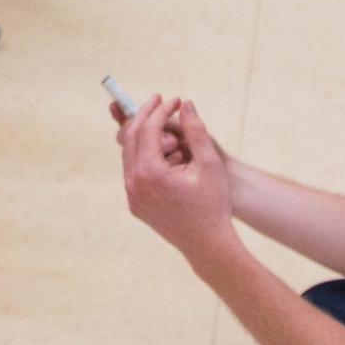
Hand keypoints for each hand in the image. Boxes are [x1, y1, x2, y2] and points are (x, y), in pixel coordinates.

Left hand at [118, 97, 233, 259]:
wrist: (209, 245)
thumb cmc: (213, 204)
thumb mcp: (209, 163)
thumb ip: (195, 130)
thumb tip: (185, 104)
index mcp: (150, 172)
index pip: (148, 129)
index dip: (161, 110)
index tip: (174, 99)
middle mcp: (134, 184)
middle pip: (132, 138)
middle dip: (146, 116)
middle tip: (161, 101)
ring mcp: (132, 196)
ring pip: (130, 155)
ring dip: (145, 136)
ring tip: (166, 126)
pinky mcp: (135, 205)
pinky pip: (135, 172)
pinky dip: (145, 156)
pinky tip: (162, 150)